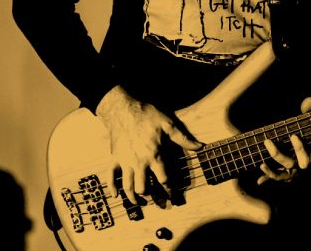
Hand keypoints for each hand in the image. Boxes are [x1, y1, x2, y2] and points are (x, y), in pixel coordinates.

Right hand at [96, 85, 202, 203]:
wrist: (122, 108)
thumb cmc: (146, 114)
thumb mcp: (167, 124)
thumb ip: (183, 138)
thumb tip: (200, 147)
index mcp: (154, 156)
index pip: (164, 179)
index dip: (169, 189)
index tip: (172, 194)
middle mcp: (139, 163)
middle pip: (144, 188)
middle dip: (151, 196)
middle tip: (156, 201)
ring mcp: (125, 162)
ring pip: (128, 186)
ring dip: (133, 197)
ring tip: (139, 202)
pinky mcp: (114, 158)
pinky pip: (111, 176)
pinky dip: (112, 187)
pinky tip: (115, 195)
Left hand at [257, 96, 310, 184]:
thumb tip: (309, 101)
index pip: (306, 156)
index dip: (299, 148)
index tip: (293, 135)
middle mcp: (304, 165)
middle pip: (290, 164)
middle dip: (278, 155)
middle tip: (267, 142)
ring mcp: (295, 170)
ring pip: (283, 175)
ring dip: (271, 172)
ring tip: (261, 164)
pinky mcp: (287, 172)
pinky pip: (278, 177)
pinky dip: (269, 179)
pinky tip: (259, 181)